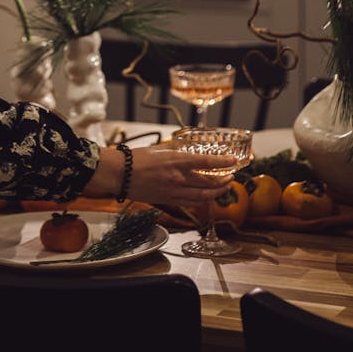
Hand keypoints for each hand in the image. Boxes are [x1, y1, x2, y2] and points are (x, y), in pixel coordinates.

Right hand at [84, 146, 235, 204]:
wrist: (119, 174)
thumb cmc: (136, 158)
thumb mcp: (159, 149)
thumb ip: (175, 150)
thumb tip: (186, 150)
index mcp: (176, 161)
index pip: (207, 163)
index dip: (223, 163)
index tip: (233, 161)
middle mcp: (178, 178)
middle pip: (209, 182)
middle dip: (224, 180)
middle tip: (232, 176)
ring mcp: (174, 191)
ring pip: (203, 196)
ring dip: (217, 192)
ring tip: (224, 188)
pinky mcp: (168, 200)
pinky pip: (191, 202)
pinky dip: (202, 200)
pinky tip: (207, 197)